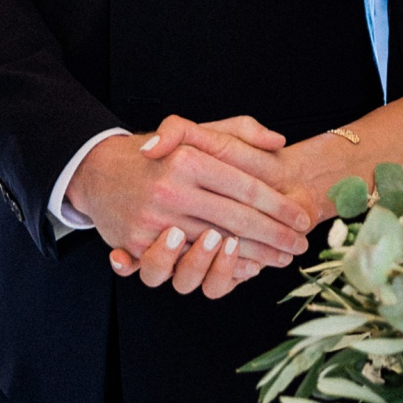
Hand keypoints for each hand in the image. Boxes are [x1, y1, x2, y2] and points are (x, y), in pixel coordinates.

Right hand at [72, 116, 312, 288]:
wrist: (101, 172)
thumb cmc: (161, 154)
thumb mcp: (198, 130)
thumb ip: (241, 130)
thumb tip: (277, 142)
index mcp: (188, 158)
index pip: (246, 187)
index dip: (280, 206)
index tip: (301, 218)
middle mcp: (170, 190)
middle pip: (237, 220)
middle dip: (276, 235)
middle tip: (299, 244)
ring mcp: (154, 222)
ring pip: (216, 250)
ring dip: (253, 258)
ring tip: (276, 258)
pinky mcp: (139, 247)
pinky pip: (184, 269)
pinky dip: (214, 272)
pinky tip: (241, 271)